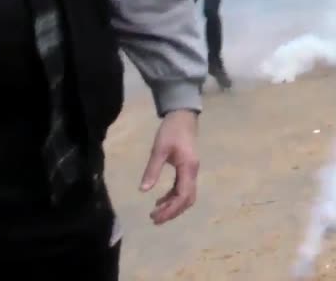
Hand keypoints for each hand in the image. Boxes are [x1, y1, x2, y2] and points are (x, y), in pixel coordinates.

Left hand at [140, 110, 199, 225]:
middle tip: (154, 219)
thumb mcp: (159, 149)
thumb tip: (143, 190)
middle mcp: (192, 172)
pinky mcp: (187, 169)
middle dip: (172, 211)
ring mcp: (191, 171)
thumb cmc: (171, 131)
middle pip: (187, 199)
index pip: (183, 195)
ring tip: (155, 213)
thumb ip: (152, 170)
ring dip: (172, 206)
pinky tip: (160, 200)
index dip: (171, 209)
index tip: (156, 217)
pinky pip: (182, 188)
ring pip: (186, 195)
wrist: (183, 117)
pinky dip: (172, 197)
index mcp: (188, 168)